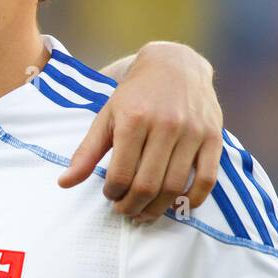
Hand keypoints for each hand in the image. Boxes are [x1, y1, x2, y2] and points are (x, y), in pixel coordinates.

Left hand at [58, 42, 222, 221]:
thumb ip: (86, 152)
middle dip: (133, 206)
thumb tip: (64, 183)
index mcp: (134, 120)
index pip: (120, 173)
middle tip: (125, 211)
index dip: (113, 193)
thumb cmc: (135, 95)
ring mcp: (193, 132)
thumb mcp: (106, 117)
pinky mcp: (214, 137)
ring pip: (175, 186)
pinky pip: (207, 179)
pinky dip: (193, 199)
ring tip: (145, 213)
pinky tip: (177, 204)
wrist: (174, 65)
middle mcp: (165, 125)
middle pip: (147, 184)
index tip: (110, 195)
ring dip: (158, 208)